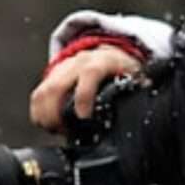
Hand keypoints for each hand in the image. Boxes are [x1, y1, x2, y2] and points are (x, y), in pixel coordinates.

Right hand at [29, 47, 144, 133]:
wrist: (111, 53)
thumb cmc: (123, 70)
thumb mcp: (135, 77)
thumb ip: (139, 88)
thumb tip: (147, 96)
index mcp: (102, 61)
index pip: (89, 72)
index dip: (83, 95)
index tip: (83, 117)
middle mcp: (78, 62)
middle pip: (56, 85)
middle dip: (54, 113)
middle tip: (62, 131)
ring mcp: (62, 69)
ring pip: (43, 91)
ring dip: (43, 115)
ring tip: (54, 130)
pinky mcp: (51, 77)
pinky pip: (38, 95)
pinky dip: (38, 113)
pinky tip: (47, 124)